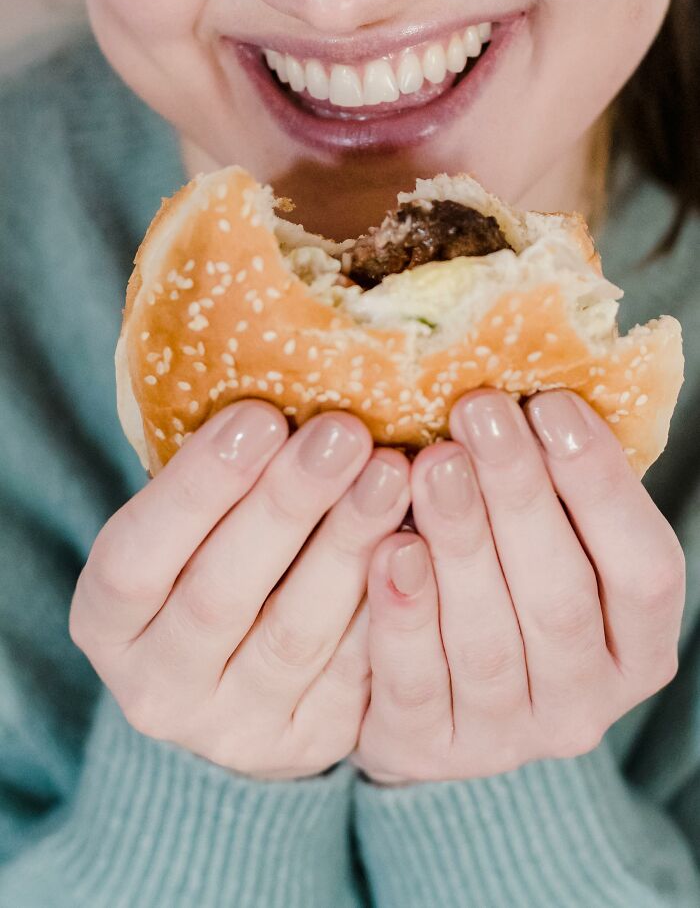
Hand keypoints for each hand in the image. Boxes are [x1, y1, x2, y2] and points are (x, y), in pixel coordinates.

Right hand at [70, 401, 409, 778]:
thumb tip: (285, 379)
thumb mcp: (187, 526)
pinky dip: (390, 601)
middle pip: (218, 595)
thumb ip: (219, 478)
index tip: (261, 414)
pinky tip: (424, 539)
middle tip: (345, 432)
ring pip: (295, 635)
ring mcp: (234, 725)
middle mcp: (159, 685)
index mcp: (108, 621)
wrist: (236, 678)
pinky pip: (356, 674)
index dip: (197, 487)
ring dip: (348, 547)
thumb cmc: (211, 562)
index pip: (136, 558)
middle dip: (286, 505)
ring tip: (394, 473)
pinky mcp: (308, 741)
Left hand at [353, 389, 684, 784]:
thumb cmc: (498, 586)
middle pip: (561, 599)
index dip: (601, 484)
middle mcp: (583, 703)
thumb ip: (550, 492)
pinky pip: (416, 683)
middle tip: (479, 411)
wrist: (426, 695)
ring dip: (460, 543)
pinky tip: (387, 548)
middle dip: (520, 495)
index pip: (644, 570)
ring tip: (432, 464)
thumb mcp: (543, 543)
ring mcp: (507, 737)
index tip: (551, 404)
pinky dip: (404, 614)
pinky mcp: (427, 750)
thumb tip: (524, 386)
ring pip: (489, 641)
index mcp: (636, 647)